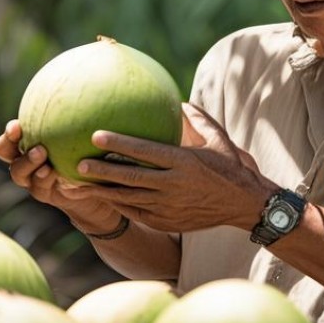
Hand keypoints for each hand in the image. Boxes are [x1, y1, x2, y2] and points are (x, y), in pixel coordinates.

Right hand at [0, 119, 124, 235]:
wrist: (96, 183)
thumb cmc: (88, 150)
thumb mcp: (82, 132)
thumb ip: (76, 116)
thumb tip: (86, 88)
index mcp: (28, 141)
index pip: (10, 135)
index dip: (9, 132)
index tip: (17, 126)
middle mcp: (25, 159)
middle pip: (5, 152)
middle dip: (11, 145)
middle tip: (31, 141)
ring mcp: (32, 178)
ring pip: (19, 172)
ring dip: (29, 163)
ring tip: (42, 155)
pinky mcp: (44, 193)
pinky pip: (40, 186)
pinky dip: (45, 178)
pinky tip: (56, 172)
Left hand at [75, 104, 277, 233]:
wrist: (243, 204)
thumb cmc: (230, 168)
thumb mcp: (219, 140)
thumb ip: (198, 119)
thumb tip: (179, 101)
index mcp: (184, 162)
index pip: (145, 151)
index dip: (119, 143)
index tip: (96, 135)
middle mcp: (174, 185)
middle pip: (131, 178)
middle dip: (103, 171)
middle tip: (80, 164)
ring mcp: (169, 206)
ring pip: (129, 198)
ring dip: (104, 192)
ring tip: (80, 185)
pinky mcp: (167, 221)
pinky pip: (137, 212)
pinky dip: (119, 205)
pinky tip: (104, 198)